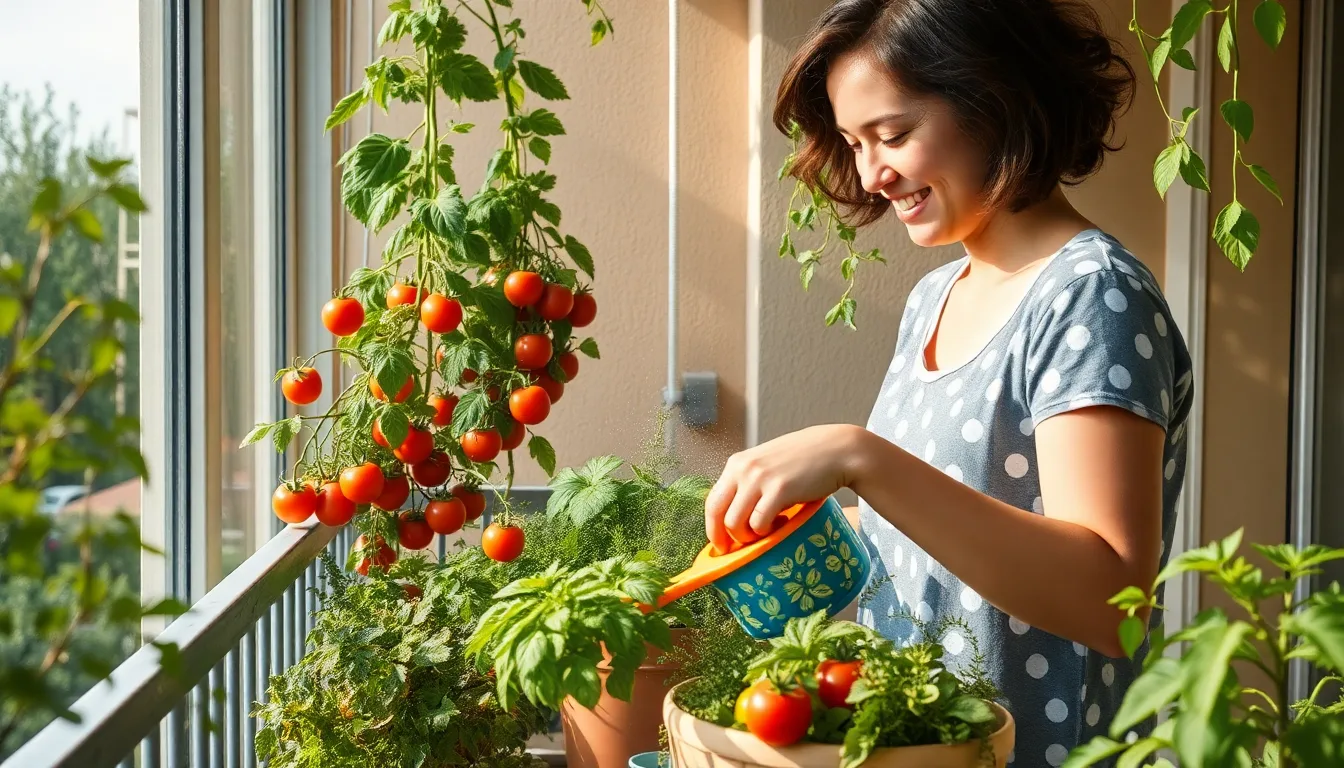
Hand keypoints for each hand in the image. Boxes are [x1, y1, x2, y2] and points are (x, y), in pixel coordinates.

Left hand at [704, 424, 866, 553]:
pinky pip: (760, 523)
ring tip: (766, 531)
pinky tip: (781, 523)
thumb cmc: (803, 459)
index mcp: (737, 463)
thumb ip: (749, 484)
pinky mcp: (779, 490)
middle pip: (717, 514)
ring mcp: (759, 479)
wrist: (836, 450)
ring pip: (735, 523)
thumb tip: (735, 518)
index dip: (713, 526)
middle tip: (734, 550)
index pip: (712, 500)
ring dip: (748, 536)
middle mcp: (743, 469)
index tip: (720, 543)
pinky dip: (767, 532)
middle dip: (723, 538)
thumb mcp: (767, 465)